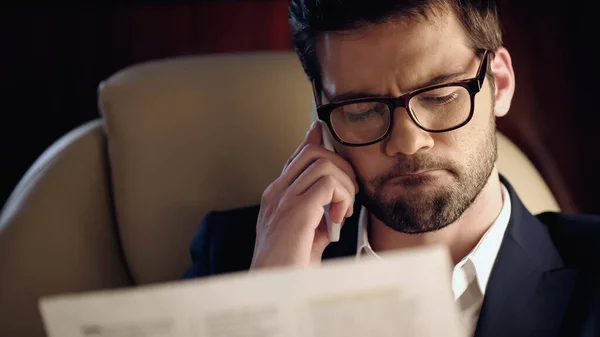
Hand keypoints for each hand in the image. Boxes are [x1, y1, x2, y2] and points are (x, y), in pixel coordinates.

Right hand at [250, 122, 357, 269]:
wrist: (270, 289)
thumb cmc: (286, 269)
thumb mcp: (304, 238)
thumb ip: (317, 219)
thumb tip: (335, 210)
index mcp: (276, 197)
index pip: (297, 157)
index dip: (314, 142)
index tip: (323, 132)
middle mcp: (277, 192)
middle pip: (312, 152)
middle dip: (340, 166)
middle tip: (349, 194)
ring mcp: (284, 199)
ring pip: (323, 163)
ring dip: (344, 184)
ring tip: (343, 210)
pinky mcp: (296, 210)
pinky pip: (329, 184)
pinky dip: (343, 198)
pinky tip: (339, 219)